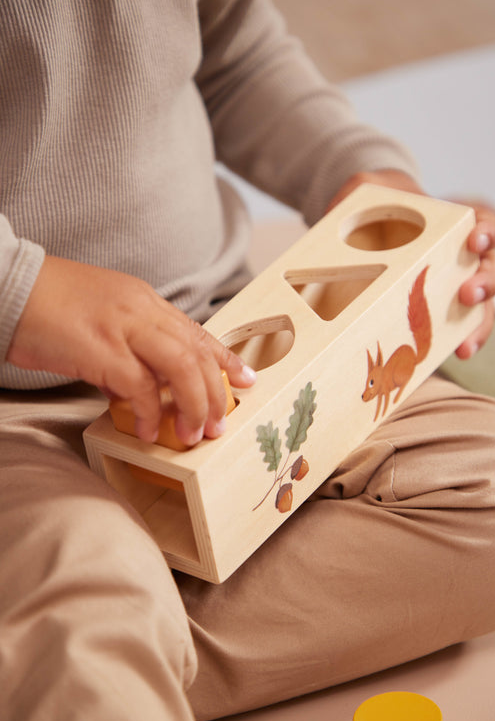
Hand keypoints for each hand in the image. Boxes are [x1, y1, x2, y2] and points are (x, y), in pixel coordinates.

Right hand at [7, 256, 255, 443]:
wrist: (8, 286)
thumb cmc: (48, 305)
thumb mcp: (102, 317)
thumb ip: (128, 344)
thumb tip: (141, 385)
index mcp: (144, 300)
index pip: (196, 332)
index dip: (225, 358)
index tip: (244, 379)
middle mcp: (142, 309)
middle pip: (197, 352)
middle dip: (215, 392)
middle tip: (218, 423)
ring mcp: (123, 327)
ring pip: (182, 366)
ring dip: (194, 404)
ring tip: (193, 433)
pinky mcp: (101, 348)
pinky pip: (140, 386)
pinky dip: (148, 412)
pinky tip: (145, 431)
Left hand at [326, 171, 494, 358]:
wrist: (366, 230)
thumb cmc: (375, 210)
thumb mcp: (365, 194)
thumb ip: (356, 193)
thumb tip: (337, 207)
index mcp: (451, 225)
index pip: (483, 225)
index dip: (486, 232)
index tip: (476, 242)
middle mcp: (459, 257)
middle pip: (490, 268)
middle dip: (486, 282)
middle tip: (468, 293)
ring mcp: (449, 285)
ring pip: (482, 304)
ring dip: (479, 322)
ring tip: (467, 342)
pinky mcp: (434, 311)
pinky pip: (455, 328)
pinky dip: (460, 341)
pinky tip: (456, 354)